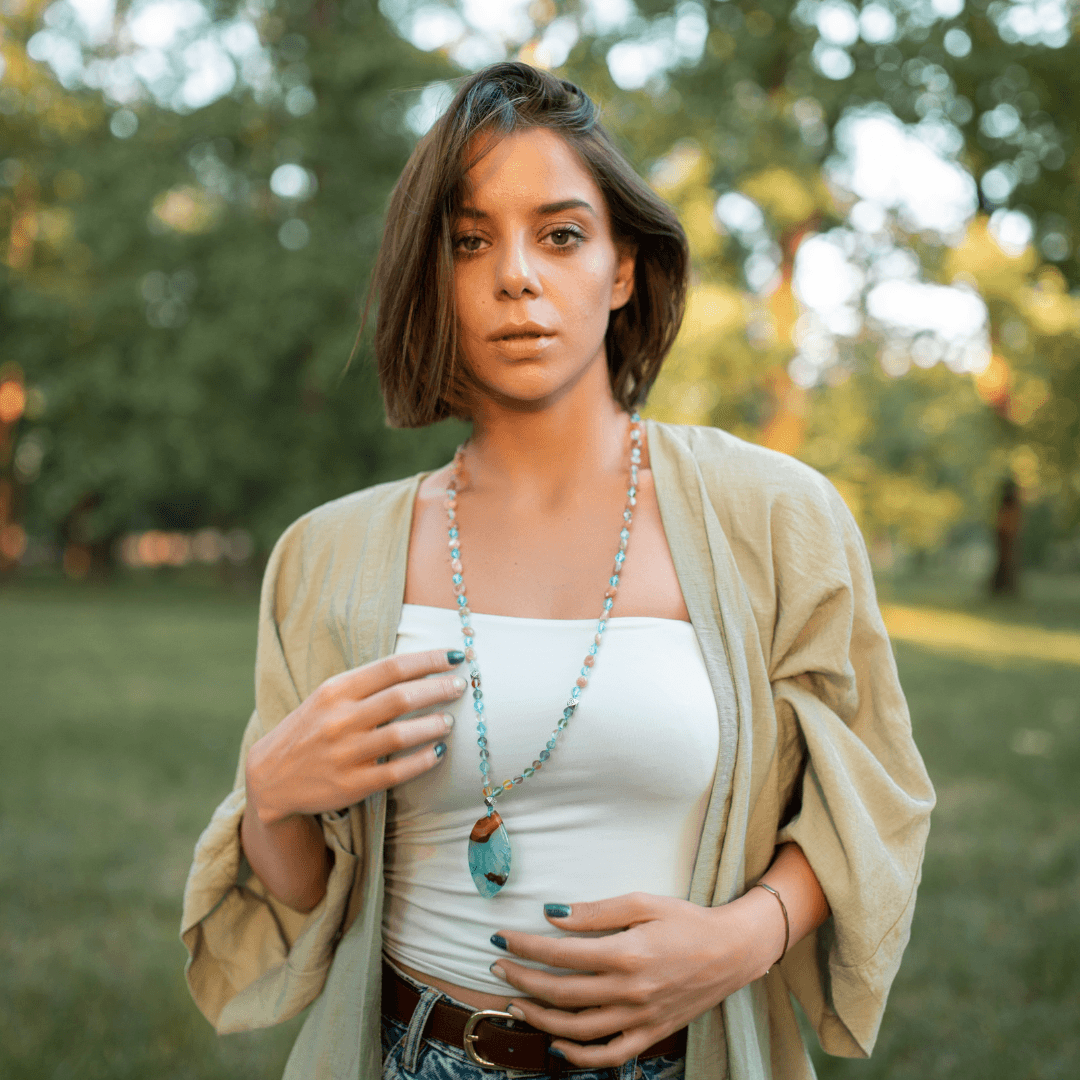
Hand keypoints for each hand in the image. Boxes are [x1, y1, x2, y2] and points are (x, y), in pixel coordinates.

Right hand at [245, 648, 467, 824]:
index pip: (391, 667)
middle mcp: (340, 719)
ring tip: (450, 721)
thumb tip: (420, 667)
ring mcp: (346, 753)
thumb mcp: (327, 697)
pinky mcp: (352, 785)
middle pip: (401, 697)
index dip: (428, 660)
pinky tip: (439, 751)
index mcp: (335, 690)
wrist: (269, 777)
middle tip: (461, 685)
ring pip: (401, 735)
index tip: (455, 655)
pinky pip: (397, 771)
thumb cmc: (309, 728)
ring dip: (434, 725)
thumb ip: (366, 683)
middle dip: (439, 688)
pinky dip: (423, 759)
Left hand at [489, 891, 782, 1067]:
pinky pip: (609, 1056)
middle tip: (497, 968)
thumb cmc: (686, 920)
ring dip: (540, 1019)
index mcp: (626, 953)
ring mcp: (640, 1018)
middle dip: (522, 981)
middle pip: (561, 993)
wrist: (733, 951)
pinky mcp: (651, 1034)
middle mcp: (630, 991)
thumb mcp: (643, 902)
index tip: (500, 938)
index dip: (524, 946)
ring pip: (577, 1030)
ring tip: (515, 1004)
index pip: (560, 953)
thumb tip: (553, 914)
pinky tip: (556, 1045)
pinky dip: (578, 1058)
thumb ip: (595, 911)